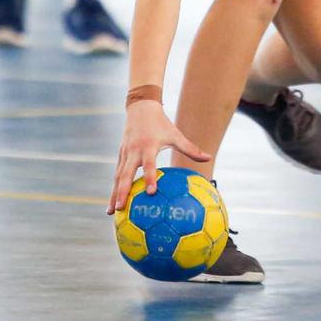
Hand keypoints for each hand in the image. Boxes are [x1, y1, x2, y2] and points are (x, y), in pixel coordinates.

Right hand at [107, 99, 212, 213]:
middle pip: (125, 174)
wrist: (140, 107)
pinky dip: (114, 187)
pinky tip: (113, 202)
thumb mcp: (175, 135)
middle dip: (122, 191)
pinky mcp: (120, 155)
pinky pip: (117, 174)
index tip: (151, 193)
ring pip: (117, 176)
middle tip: (120, 208)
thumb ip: (190, 148)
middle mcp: (133, 151)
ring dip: (114, 193)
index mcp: (148, 146)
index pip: (148, 165)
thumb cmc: (161, 123)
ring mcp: (124, 153)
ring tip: (111, 212)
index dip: (149, 178)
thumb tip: (208, 158)